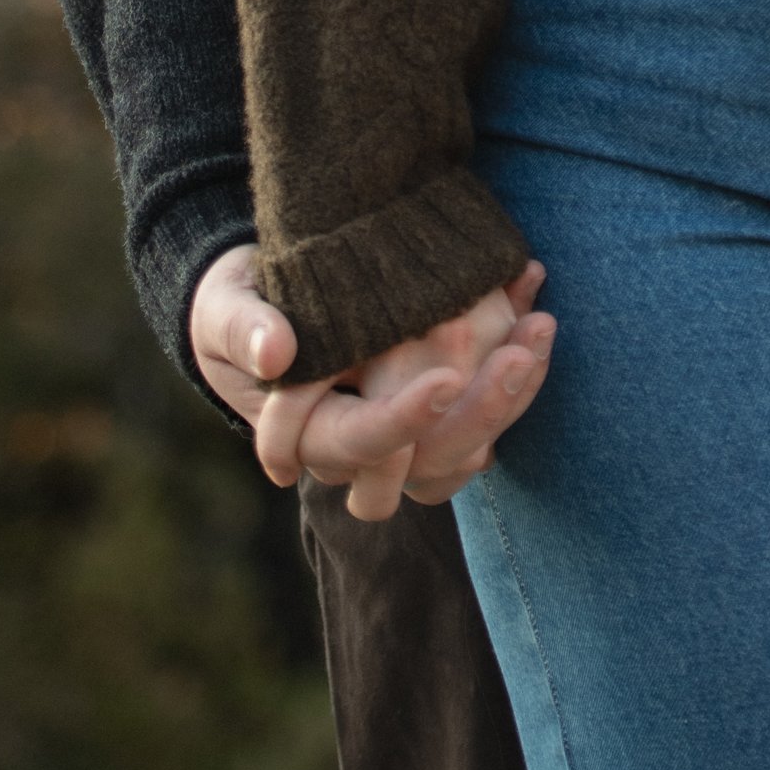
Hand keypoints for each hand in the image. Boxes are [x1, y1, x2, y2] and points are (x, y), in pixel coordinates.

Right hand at [193, 245, 555, 520]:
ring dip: (513, 393)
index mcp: (311, 434)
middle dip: (483, 410)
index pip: (364, 446)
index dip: (405, 420)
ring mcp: (406, 436)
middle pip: (432, 463)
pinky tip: (536, 309)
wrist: (265, 306)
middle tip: (523, 349)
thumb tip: (274, 352)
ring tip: (541, 323)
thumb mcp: (227, 307)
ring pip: (470, 448)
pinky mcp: (437, 411)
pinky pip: (489, 417)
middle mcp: (364, 452)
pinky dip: (519, 372)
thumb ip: (246, 326)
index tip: (446, 378)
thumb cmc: (237, 307)